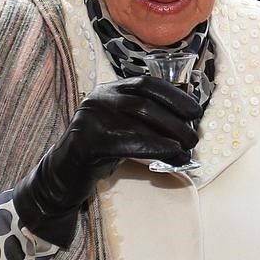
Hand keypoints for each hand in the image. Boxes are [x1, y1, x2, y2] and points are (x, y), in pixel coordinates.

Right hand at [13, 76, 200, 246]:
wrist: (64, 176)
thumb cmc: (101, 152)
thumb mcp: (126, 129)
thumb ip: (149, 121)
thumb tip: (188, 124)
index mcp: (110, 90)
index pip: (147, 84)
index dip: (175, 96)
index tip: (195, 111)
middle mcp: (99, 98)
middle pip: (145, 102)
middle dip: (175, 120)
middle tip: (194, 137)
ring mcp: (90, 117)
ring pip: (138, 119)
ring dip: (169, 134)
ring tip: (187, 149)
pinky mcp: (86, 140)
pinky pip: (126, 141)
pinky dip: (153, 147)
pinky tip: (171, 154)